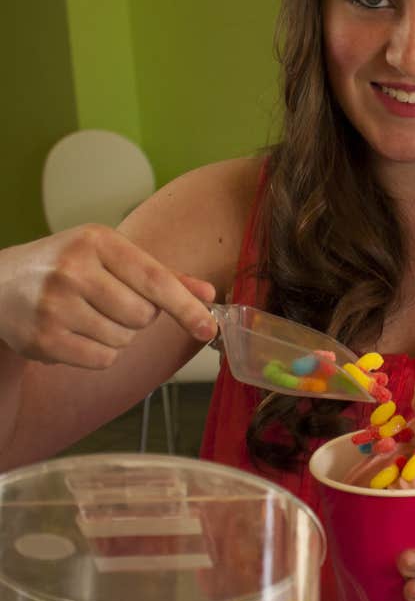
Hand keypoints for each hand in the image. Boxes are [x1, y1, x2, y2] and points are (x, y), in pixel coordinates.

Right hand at [0, 224, 217, 368]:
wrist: (1, 284)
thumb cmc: (68, 265)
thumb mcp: (112, 255)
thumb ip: (162, 275)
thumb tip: (208, 294)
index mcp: (97, 241)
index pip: (156, 279)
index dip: (186, 307)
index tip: (209, 328)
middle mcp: (73, 269)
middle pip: (143, 316)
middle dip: (140, 317)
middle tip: (114, 302)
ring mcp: (54, 304)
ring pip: (123, 340)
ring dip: (119, 335)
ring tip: (91, 315)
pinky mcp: (42, 338)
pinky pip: (101, 360)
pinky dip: (99, 353)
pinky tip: (78, 333)